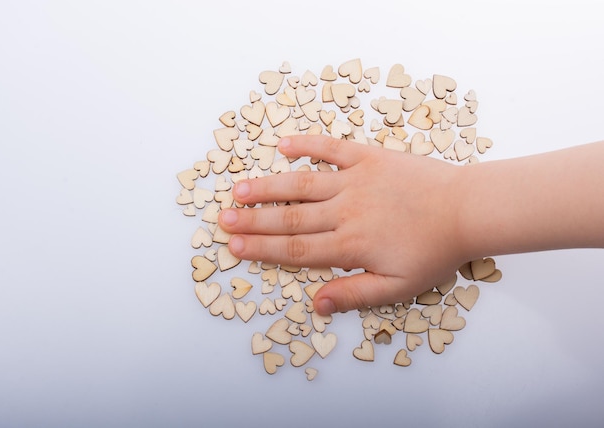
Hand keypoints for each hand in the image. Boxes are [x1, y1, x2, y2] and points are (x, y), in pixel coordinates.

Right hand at [218, 134, 468, 314]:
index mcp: (351, 245)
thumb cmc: (434, 251)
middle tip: (223, 219)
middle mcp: (346, 211)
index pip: (296, 249)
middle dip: (253, 220)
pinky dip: (307, 145)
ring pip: (302, 184)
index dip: (262, 249)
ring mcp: (356, 181)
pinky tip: (283, 145)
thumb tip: (316, 304)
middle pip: (290, 217)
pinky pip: (332, 149)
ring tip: (240, 189)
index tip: (234, 247)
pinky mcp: (369, 157)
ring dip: (269, 187)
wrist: (466, 209)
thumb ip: (354, 293)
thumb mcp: (398, 286)